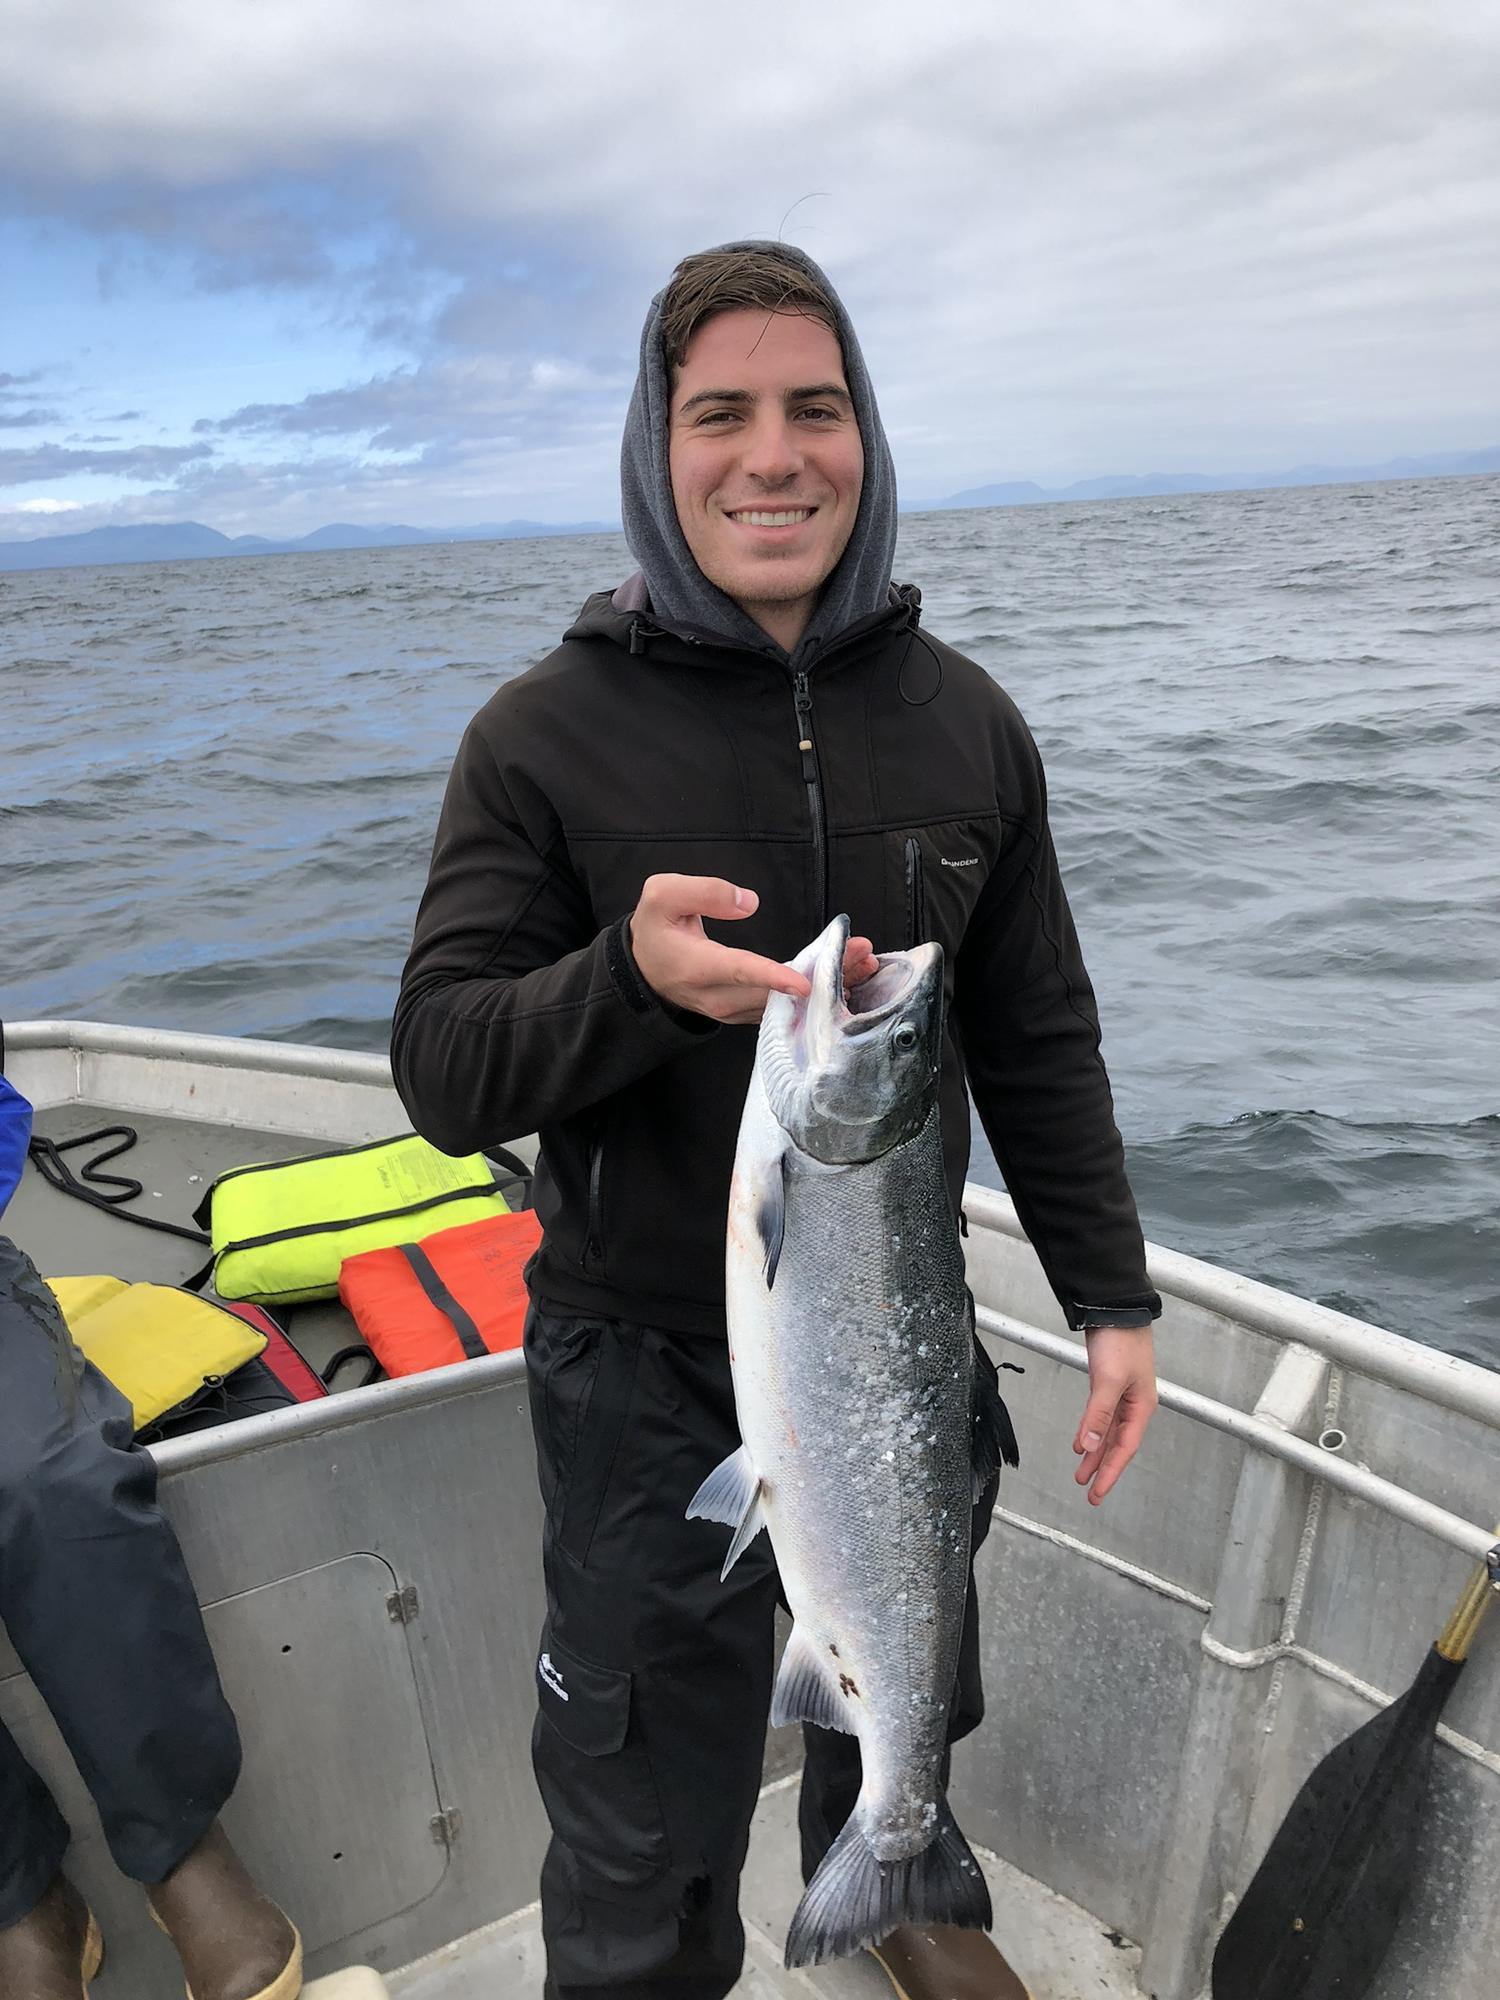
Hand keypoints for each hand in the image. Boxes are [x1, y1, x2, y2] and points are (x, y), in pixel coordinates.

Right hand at [629, 874, 878, 1025]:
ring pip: (785, 1005)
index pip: (740, 971)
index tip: (807, 982)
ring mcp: (733, 1011)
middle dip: (821, 974)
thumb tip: (749, 902)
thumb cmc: (655, 929)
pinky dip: (816, 996)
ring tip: (864, 963)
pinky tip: (846, 978)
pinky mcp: (745, 1015)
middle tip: (861, 952)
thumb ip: (703, 892)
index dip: (774, 978)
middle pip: (775, 992)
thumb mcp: (662, 896)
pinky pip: (784, 1010)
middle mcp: (719, 997)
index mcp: (698, 966)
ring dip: (826, 986)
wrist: (645, 972)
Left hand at [1073, 1325, 1156, 1505]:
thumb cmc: (1121, 1342)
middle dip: (1103, 1469)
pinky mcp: (1108, 1384)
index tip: (1096, 1493)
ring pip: (1108, 1433)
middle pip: (1117, 1445)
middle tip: (1090, 1492)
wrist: (1115, 1308)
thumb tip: (1087, 1446)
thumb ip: (1098, 1415)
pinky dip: (1091, 1431)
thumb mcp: (1109, 1381)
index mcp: (1141, 1408)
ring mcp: (1122, 1395)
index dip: (1110, 1473)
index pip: (1125, 1449)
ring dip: (1094, 1452)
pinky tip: (1080, 1441)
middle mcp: (1135, 1405)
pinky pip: (1100, 1417)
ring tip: (1081, 1473)